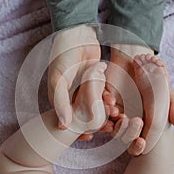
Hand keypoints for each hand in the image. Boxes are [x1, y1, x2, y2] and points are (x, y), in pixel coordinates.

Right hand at [48, 25, 118, 139]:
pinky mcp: (97, 81)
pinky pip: (103, 94)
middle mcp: (72, 96)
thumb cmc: (63, 57)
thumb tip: (63, 127)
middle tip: (106, 130)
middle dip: (95, 124)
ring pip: (95, 106)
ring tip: (113, 120)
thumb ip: (61, 102)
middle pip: (84, 116)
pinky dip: (108, 100)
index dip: (77, 131)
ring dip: (103, 113)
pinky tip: (115, 106)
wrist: (77, 35)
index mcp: (61, 98)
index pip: (68, 120)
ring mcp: (85, 89)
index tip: (88, 138)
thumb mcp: (58, 80)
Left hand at [105, 44, 173, 154]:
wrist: (141, 61)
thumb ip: (173, 108)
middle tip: (136, 121)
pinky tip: (111, 99)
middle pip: (121, 136)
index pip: (135, 144)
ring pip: (109, 124)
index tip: (142, 142)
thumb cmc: (154, 81)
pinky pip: (100, 105)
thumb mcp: (166, 94)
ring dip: (112, 121)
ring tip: (118, 112)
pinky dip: (105, 104)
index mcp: (140, 125)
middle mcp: (126, 121)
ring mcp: (114, 111)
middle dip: (126, 133)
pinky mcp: (105, 98)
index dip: (137, 147)